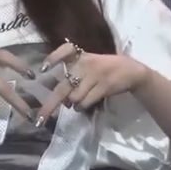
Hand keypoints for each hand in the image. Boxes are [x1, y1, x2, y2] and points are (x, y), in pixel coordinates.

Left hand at [34, 39, 149, 122]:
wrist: (130, 70)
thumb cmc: (104, 68)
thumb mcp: (88, 64)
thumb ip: (73, 76)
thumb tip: (61, 99)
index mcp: (80, 55)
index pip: (65, 49)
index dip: (53, 58)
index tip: (42, 69)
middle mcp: (85, 63)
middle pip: (63, 87)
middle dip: (49, 106)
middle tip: (39, 119)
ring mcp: (95, 74)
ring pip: (73, 98)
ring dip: (73, 105)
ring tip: (79, 101)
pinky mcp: (104, 86)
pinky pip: (85, 102)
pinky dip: (82, 107)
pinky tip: (85, 104)